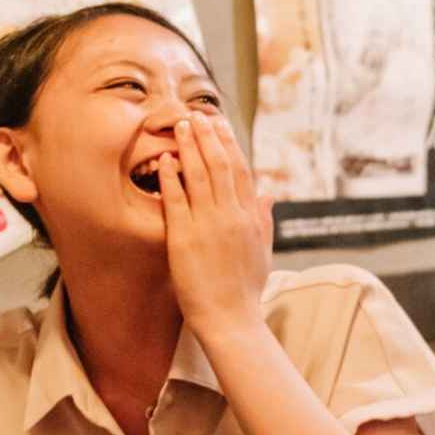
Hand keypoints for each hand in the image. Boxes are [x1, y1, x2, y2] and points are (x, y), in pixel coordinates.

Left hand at [158, 113, 273, 336]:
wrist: (231, 318)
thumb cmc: (246, 290)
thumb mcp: (263, 251)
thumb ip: (264, 221)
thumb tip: (268, 196)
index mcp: (251, 218)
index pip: (242, 171)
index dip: (230, 145)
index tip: (220, 125)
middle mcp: (232, 216)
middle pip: (221, 165)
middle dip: (209, 137)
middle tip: (197, 115)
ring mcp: (210, 225)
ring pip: (200, 175)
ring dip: (189, 147)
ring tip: (180, 126)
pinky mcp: (186, 237)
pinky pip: (177, 200)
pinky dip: (172, 177)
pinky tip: (165, 159)